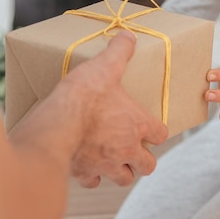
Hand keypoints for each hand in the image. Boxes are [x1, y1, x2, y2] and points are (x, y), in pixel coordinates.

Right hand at [63, 31, 168, 186]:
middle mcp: (127, 149)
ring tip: (115, 162)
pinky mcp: (86, 172)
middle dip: (144, 160)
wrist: (58, 123)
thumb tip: (128, 36)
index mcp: (137, 125)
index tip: (151, 128)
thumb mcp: (104, 67)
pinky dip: (93, 177)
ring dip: (123, 172)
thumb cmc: (84, 95)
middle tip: (135, 151)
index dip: (157, 131)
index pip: (161, 134)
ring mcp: (108, 164)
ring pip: (124, 179)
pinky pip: (94, 182)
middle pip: (148, 166)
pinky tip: (87, 168)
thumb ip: (118, 52)